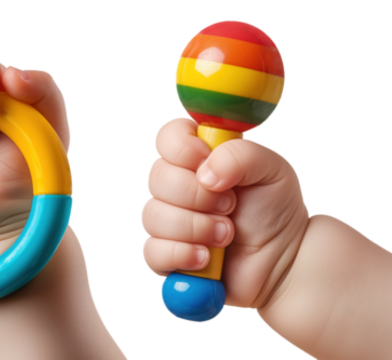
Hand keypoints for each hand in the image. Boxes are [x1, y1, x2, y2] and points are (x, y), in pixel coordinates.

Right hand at [141, 116, 309, 308]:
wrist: (284, 260)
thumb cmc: (275, 210)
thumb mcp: (273, 170)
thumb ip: (241, 155)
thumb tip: (206, 173)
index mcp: (197, 156)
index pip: (166, 137)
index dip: (182, 149)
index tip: (207, 163)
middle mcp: (176, 185)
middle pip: (157, 178)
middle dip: (197, 196)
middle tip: (230, 206)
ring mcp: (167, 221)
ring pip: (153, 216)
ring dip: (195, 228)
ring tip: (226, 235)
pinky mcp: (164, 254)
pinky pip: (152, 252)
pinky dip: (182, 255)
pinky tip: (205, 258)